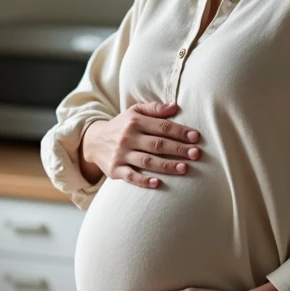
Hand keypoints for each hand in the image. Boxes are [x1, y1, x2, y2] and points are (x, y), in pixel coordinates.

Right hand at [79, 102, 201, 188]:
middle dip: (178, 149)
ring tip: (184, 168)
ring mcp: (121, 154)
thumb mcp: (134, 112)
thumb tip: (175, 107)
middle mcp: (128, 137)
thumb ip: (154, 109)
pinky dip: (143, 180)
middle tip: (196, 154)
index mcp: (135, 122)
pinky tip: (157, 183)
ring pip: (147, 161)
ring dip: (166, 165)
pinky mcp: (115, 170)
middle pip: (157, 144)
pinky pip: (130, 176)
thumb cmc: (121, 126)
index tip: (196, 137)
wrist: (93, 141)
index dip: (180, 132)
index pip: (162, 127)